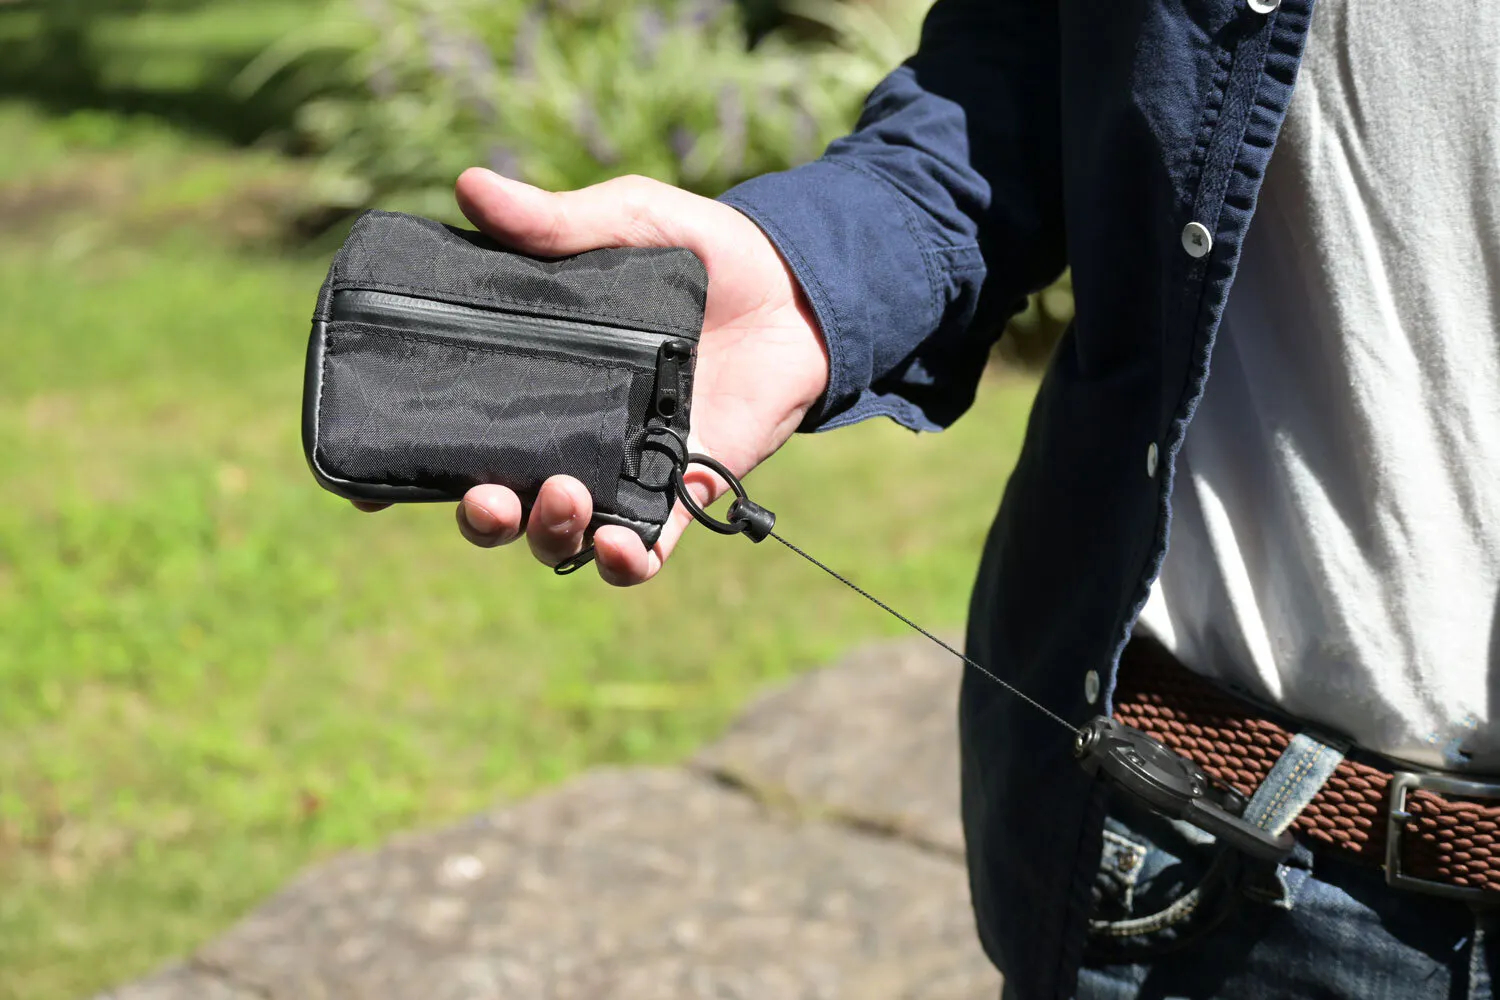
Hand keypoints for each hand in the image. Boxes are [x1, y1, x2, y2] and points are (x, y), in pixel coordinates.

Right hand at [355, 168, 829, 585]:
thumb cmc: (702, 251)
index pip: (452, 433)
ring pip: (559, 536)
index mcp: (535, 378)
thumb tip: (470, 187)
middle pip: (497, 502)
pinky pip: (645, 549)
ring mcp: (622, 469)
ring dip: (546, 533)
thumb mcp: (626, 221)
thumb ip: (556, 223)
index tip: (366, 488)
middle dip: (478, 516)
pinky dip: (625, 564)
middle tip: (486, 496)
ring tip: (562, 494)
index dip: (403, 470)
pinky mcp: (682, 491)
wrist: (797, 287)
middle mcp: (565, 433)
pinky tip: (620, 550)